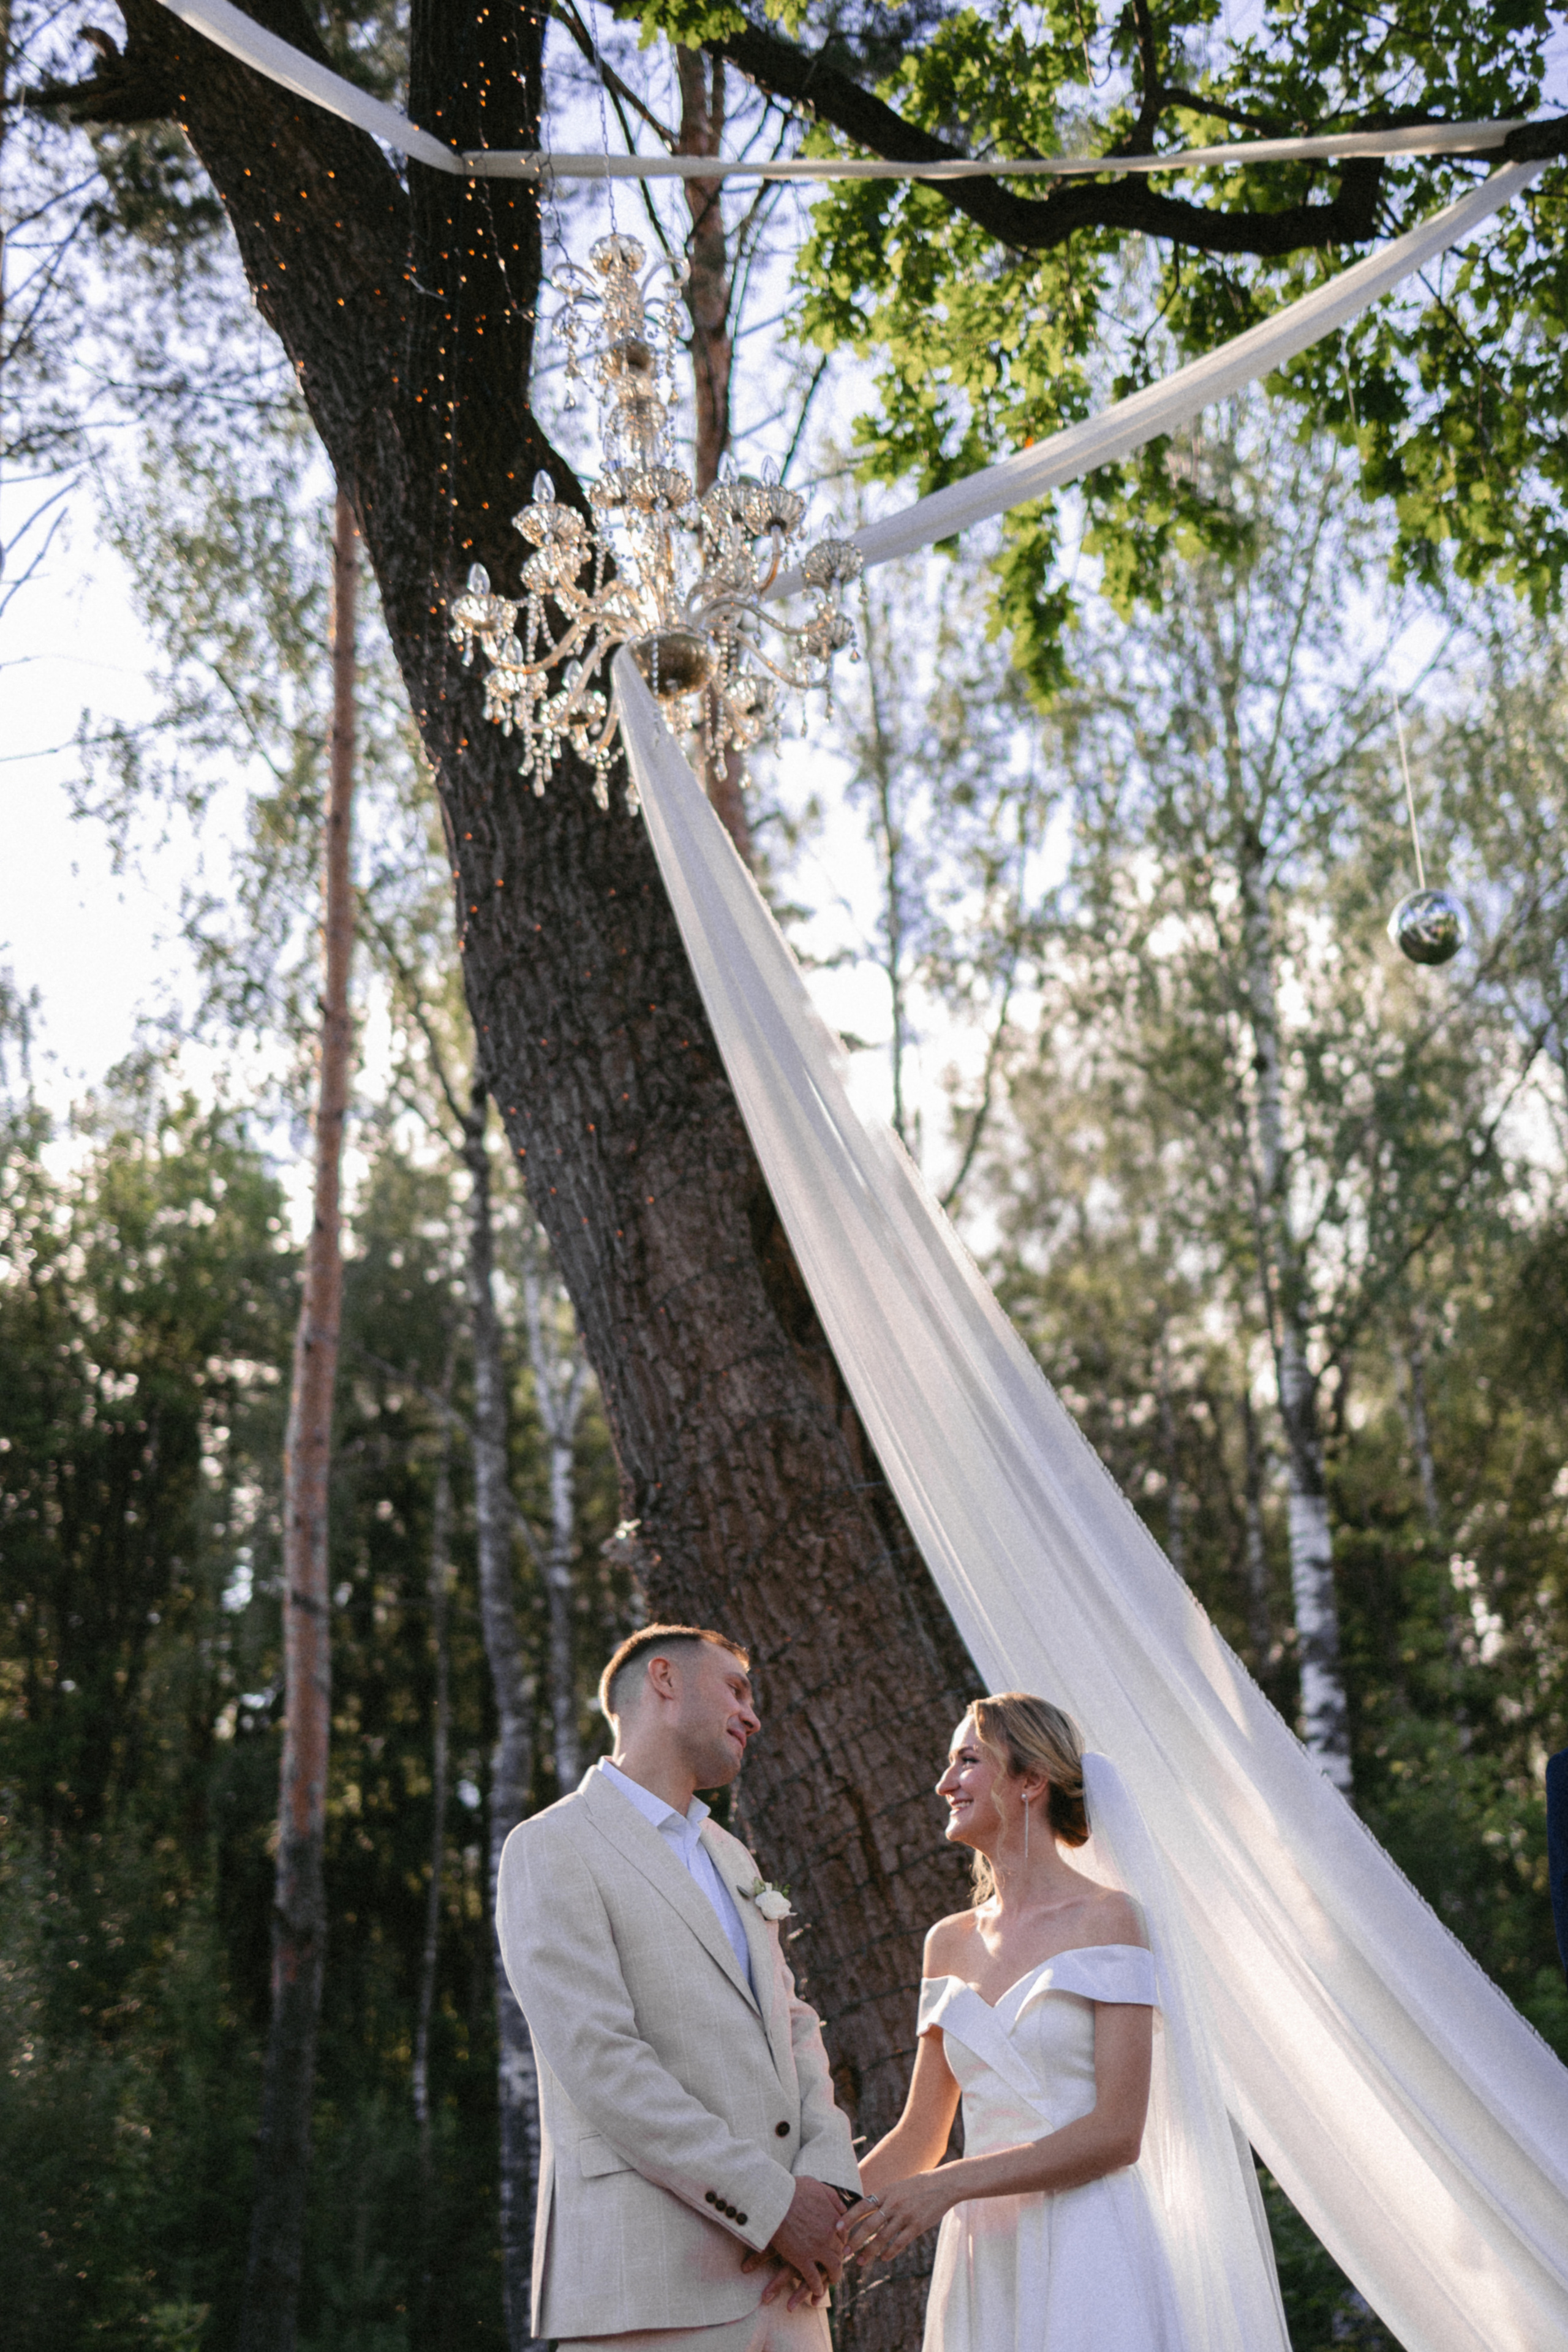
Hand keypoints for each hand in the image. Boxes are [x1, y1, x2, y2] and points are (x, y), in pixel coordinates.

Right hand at [740, 2177, 843, 2308]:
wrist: (772, 2198)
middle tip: (835, 2267)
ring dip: (833, 2277)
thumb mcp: (818, 2186)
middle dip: (839, 2261)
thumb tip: (843, 2207)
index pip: (844, 2236)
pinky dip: (817, 2287)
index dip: (840, 2243)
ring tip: (831, 2281)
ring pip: (833, 2268)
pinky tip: (817, 2292)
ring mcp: (816, 2248)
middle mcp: (829, 2235)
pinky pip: (814, 2278)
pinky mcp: (802, 2259)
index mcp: (834, 2218)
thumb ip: (832, 2197)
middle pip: (840, 2253)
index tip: (837, 2248)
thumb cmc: (792, 2188)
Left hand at [836, 2174, 953, 2265]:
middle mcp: (893, 2203)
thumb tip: (864, 2209)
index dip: (849, 2217)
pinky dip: (889, 2252)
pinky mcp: (917, 2226)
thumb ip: (882, 2198)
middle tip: (844, 2252)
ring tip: (860, 2261)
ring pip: (882, 2237)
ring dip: (869, 2251)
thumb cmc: (917, 2186)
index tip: (837, 2228)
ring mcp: (905, 2215)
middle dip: (855, 2240)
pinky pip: (900, 2243)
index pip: (862, 2206)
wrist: (943, 2185)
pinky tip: (883, 2259)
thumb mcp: (897, 2187)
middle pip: (869, 2225)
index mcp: (886, 2192)